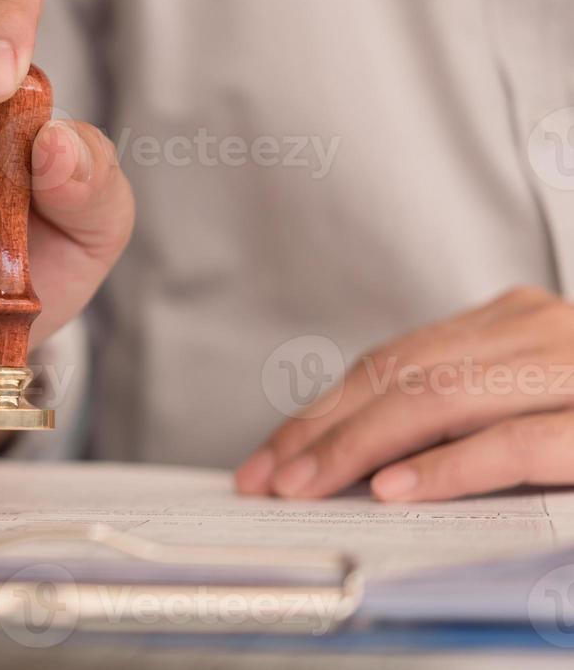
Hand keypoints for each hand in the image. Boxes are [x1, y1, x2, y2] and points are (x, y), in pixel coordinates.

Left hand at [236, 287, 573, 501]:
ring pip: (438, 399)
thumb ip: (461, 413)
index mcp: (513, 324)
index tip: (272, 453)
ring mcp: (569, 371)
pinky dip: (446, 467)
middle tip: (269, 476)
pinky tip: (395, 488)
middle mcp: (534, 333)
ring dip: (358, 446)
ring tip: (306, 485)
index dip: (324, 409)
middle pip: (401, 376)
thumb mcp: (532, 397)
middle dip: (322, 429)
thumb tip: (364, 458)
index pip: (394, 361)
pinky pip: (511, 443)